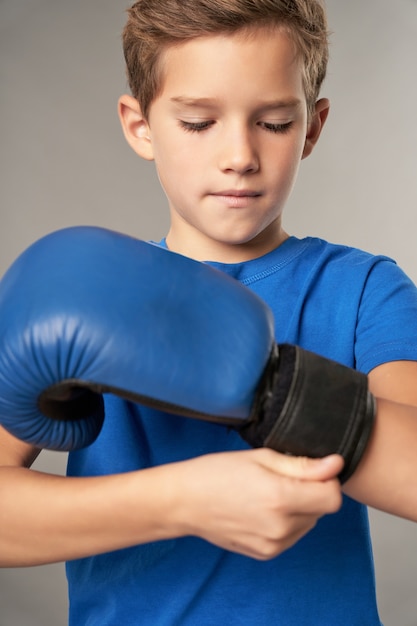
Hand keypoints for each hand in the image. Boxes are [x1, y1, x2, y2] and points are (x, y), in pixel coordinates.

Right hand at [172, 448, 342, 559]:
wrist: (184, 502)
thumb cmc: (216, 473)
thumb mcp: (260, 458)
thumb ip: (302, 464)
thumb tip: (335, 464)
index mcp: (280, 498)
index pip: (332, 497)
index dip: (326, 479)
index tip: (310, 469)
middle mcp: (281, 527)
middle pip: (321, 510)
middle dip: (310, 492)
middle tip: (279, 478)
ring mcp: (273, 544)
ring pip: (308, 523)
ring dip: (299, 507)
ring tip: (267, 493)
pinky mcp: (266, 553)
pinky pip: (292, 535)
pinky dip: (286, 521)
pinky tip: (262, 508)